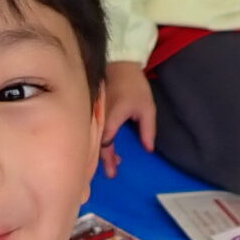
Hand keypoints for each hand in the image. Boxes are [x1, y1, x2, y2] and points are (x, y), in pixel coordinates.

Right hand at [98, 59, 153, 177]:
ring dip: (102, 151)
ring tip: (113, 162)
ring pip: (93, 137)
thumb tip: (148, 149)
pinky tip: (106, 147)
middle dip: (104, 160)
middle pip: (97, 143)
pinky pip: (92, 130)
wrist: (119, 64)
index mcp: (112, 116)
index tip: (114, 169)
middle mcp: (99, 117)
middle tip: (112, 174)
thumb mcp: (147, 107)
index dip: (108, 156)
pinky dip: (98, 141)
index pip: (106, 141)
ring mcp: (93, 114)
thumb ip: (148, 129)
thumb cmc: (134, 86)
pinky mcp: (91, 111)